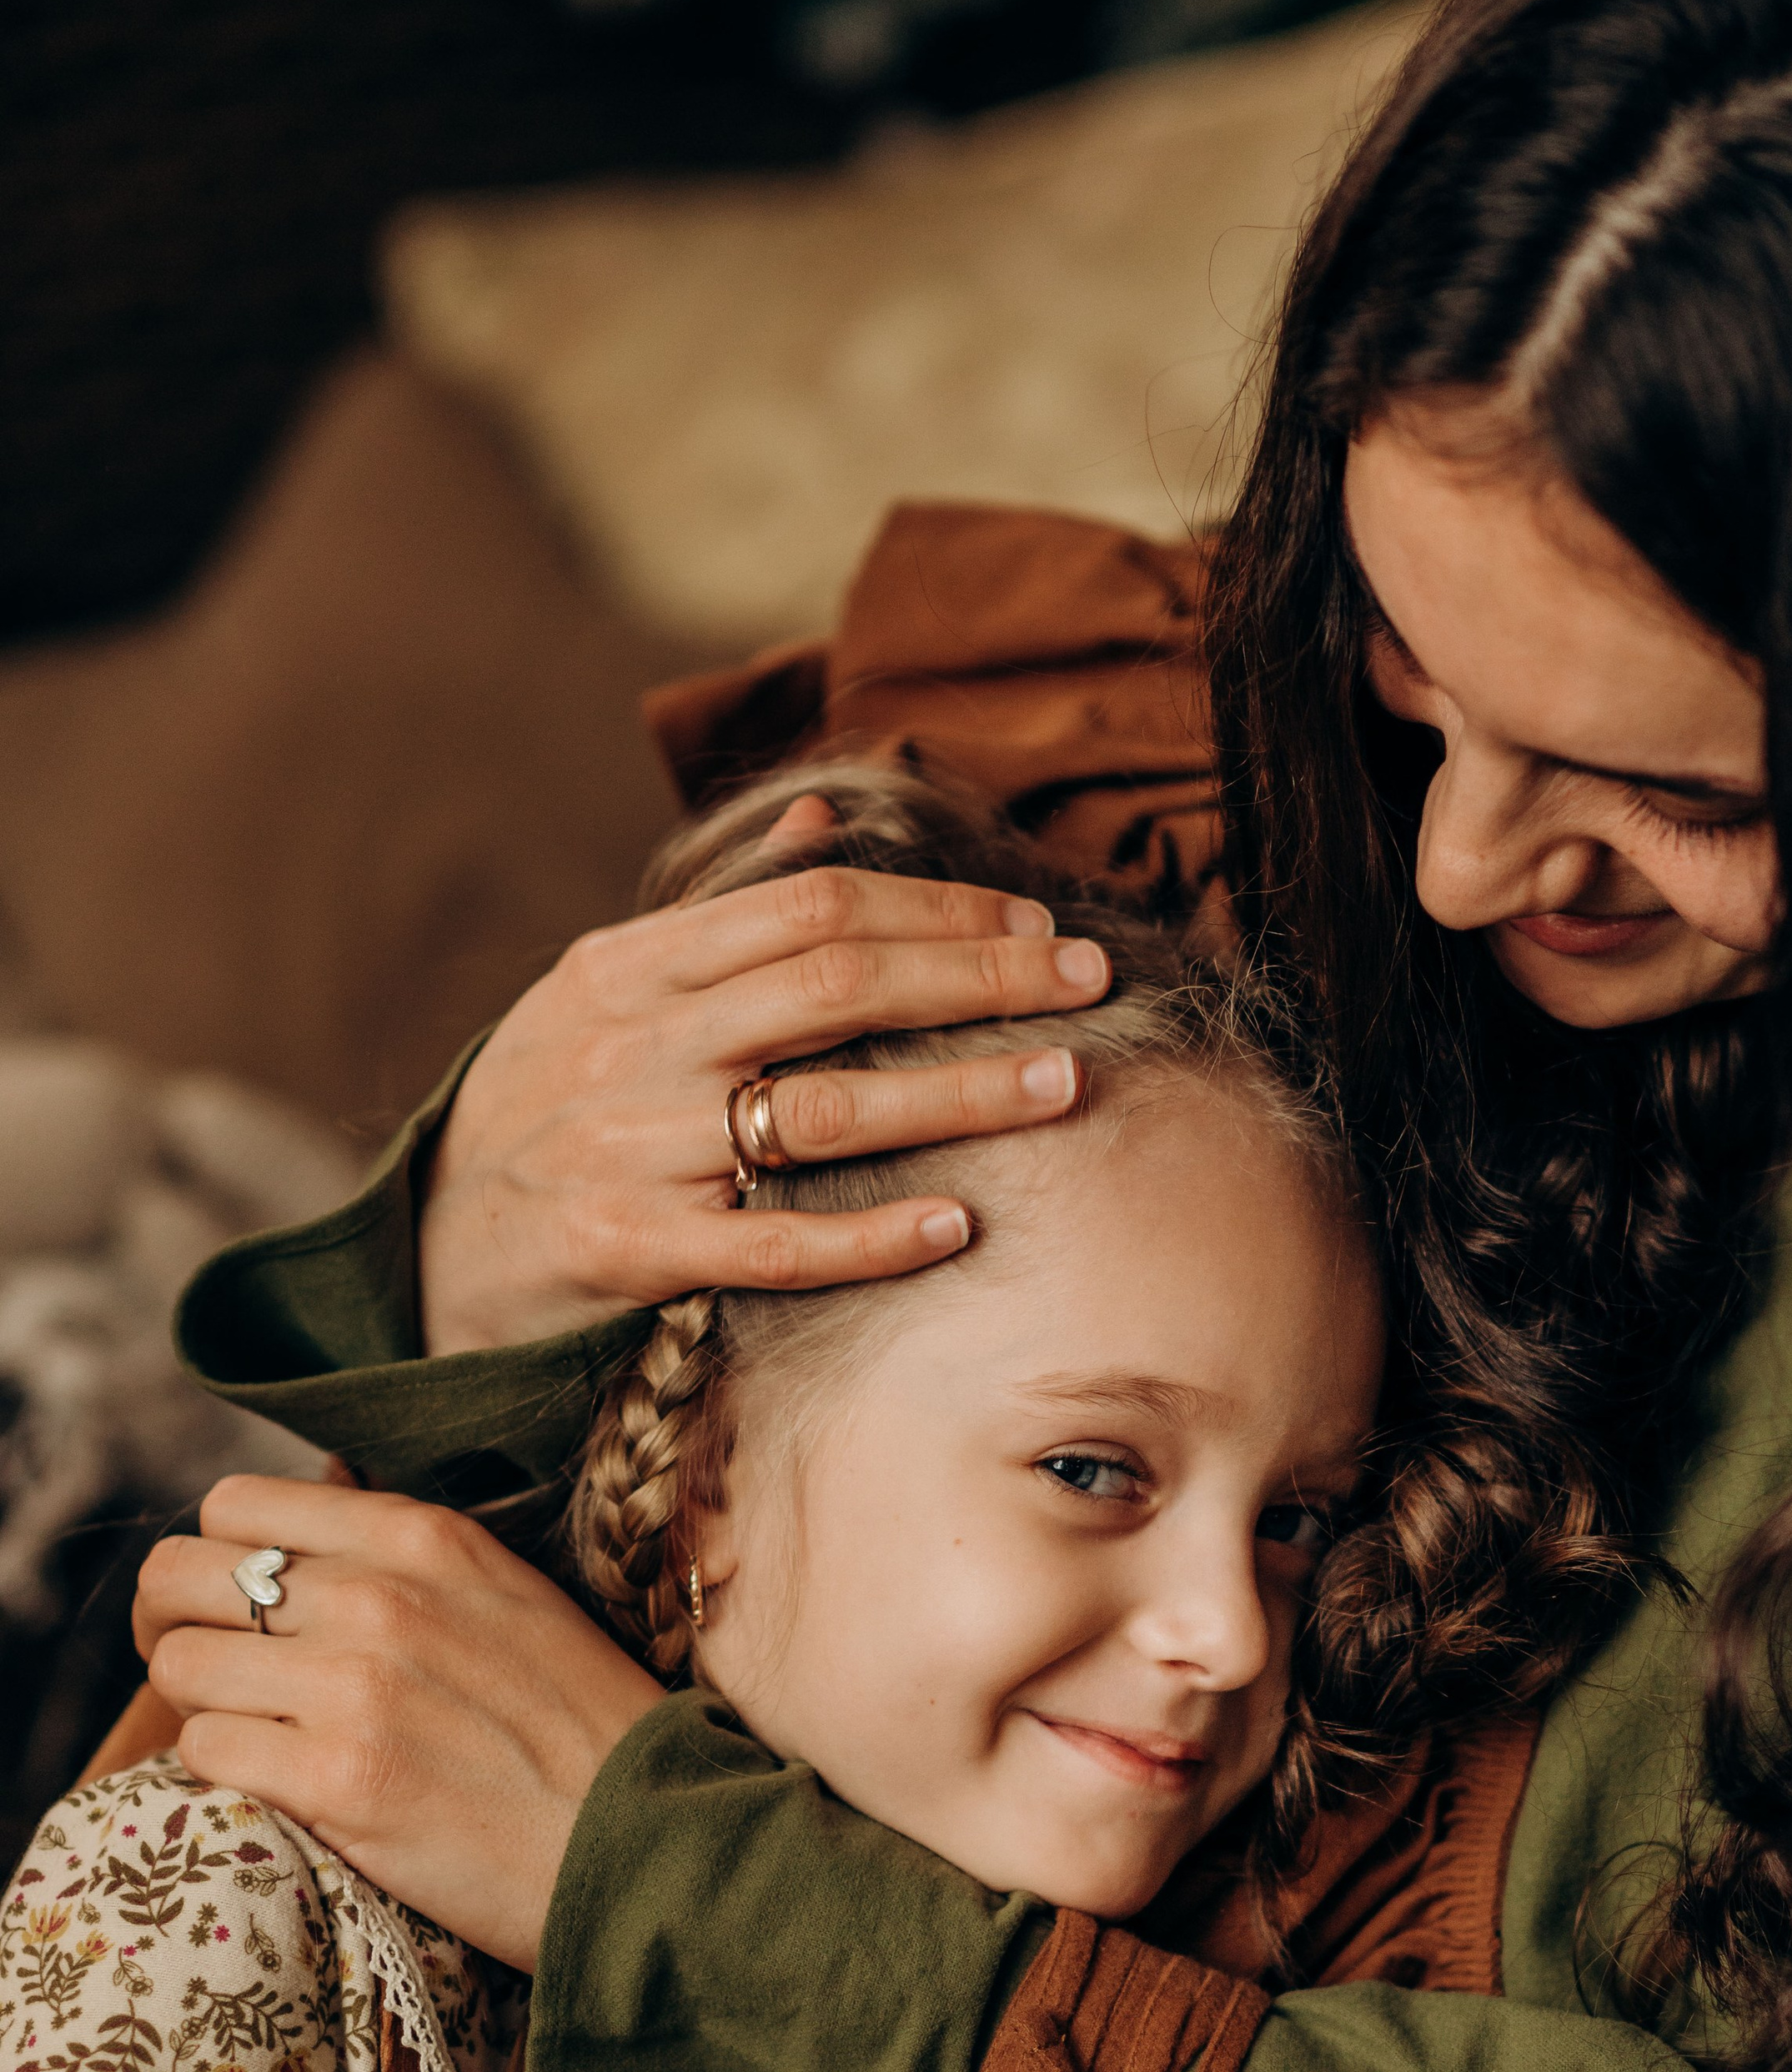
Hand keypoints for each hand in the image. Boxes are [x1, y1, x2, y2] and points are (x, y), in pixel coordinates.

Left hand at [137, 1474, 662, 1965]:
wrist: (650, 1845)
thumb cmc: (585, 1732)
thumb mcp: (509, 1596)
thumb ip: (406, 1560)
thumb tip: (304, 1537)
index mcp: (421, 1537)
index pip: (235, 1507)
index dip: (215, 1562)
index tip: (232, 1611)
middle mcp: (379, 1595)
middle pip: (180, 1577)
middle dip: (175, 1627)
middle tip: (210, 1677)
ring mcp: (355, 1687)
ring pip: (181, 1667)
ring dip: (203, 1709)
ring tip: (259, 1742)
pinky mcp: (338, 1781)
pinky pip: (204, 1751)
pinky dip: (224, 1775)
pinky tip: (280, 1790)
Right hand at [420, 793, 1107, 1354]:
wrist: (425, 1247)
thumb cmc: (545, 1110)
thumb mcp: (605, 990)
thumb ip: (719, 913)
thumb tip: (823, 819)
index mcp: (633, 967)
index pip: (809, 908)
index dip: (934, 908)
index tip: (1033, 923)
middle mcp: (637, 1045)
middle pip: (835, 987)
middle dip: (977, 978)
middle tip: (1086, 980)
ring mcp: (632, 1149)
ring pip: (822, 1109)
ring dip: (957, 1093)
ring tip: (1061, 1082)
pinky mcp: (629, 1252)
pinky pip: (769, 1244)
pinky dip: (868, 1235)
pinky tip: (954, 1226)